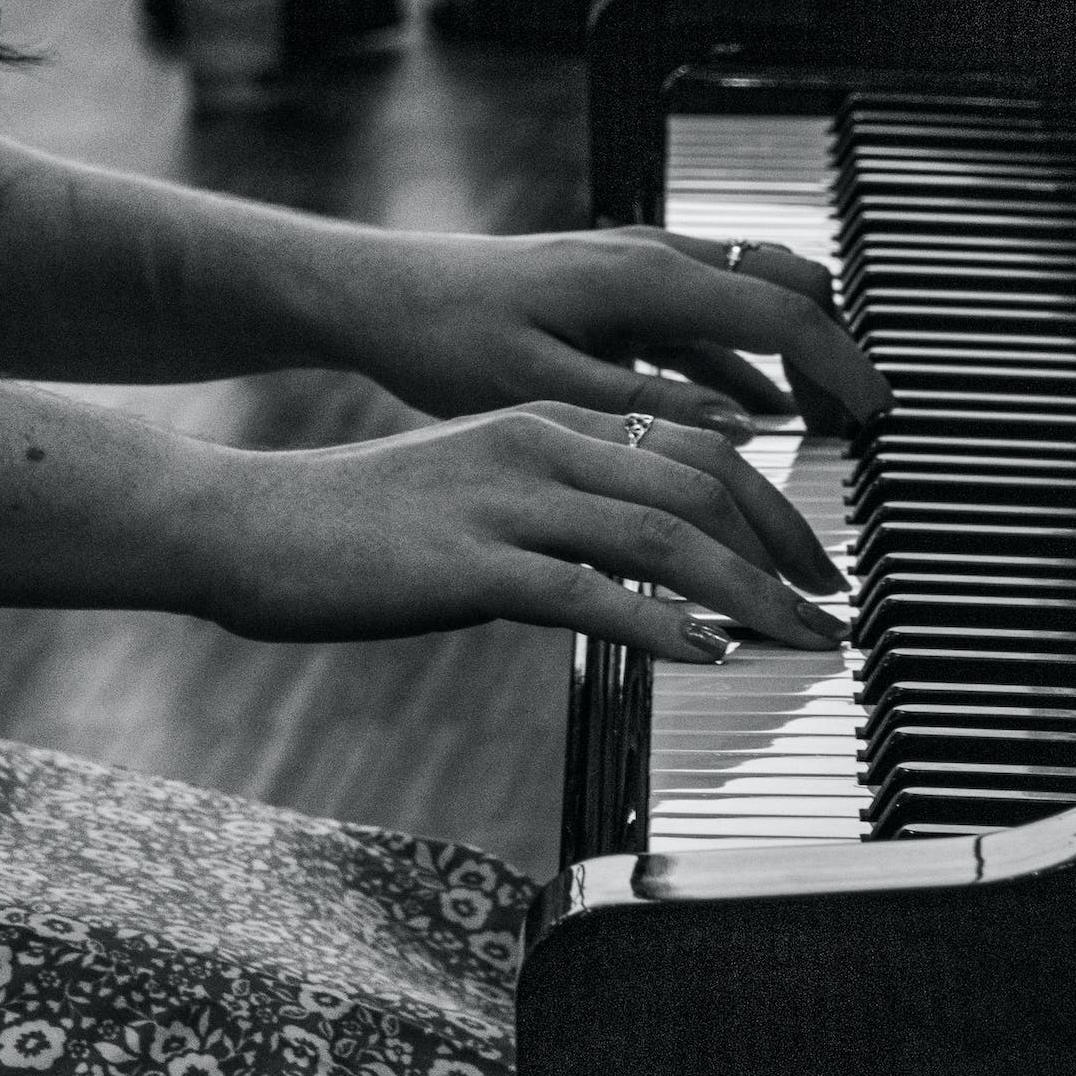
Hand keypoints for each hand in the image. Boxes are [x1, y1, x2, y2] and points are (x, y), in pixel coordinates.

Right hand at [218, 403, 849, 658]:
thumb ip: (556, 517)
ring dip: (748, 590)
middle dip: (782, 545)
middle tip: (830, 604)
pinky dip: (662, 621)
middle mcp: (537, 446)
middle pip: (700, 480)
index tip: (808, 560)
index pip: (691, 444)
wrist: (246, 524)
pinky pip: (588, 589)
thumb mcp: (476, 499)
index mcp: (544, 423)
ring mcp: (504, 502)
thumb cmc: (357, 527)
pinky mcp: (468, 564)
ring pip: (662, 532)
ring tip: (797, 638)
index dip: (769, 502)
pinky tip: (707, 652)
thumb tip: (634, 570)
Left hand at [352, 228, 889, 435]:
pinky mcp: (624, 290)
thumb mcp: (543, 390)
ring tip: (824, 427)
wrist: (383, 296)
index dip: (840, 365)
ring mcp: (642, 268)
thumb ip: (648, 405)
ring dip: (795, 354)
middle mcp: (654, 258)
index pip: (781, 311)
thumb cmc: (445, 338)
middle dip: (833, 351)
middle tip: (858, 426)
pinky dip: (751, 360)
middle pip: (787, 287)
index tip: (878, 417)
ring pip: (755, 297)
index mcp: (644, 278)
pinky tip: (761, 411)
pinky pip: (713, 318)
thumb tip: (746, 424)